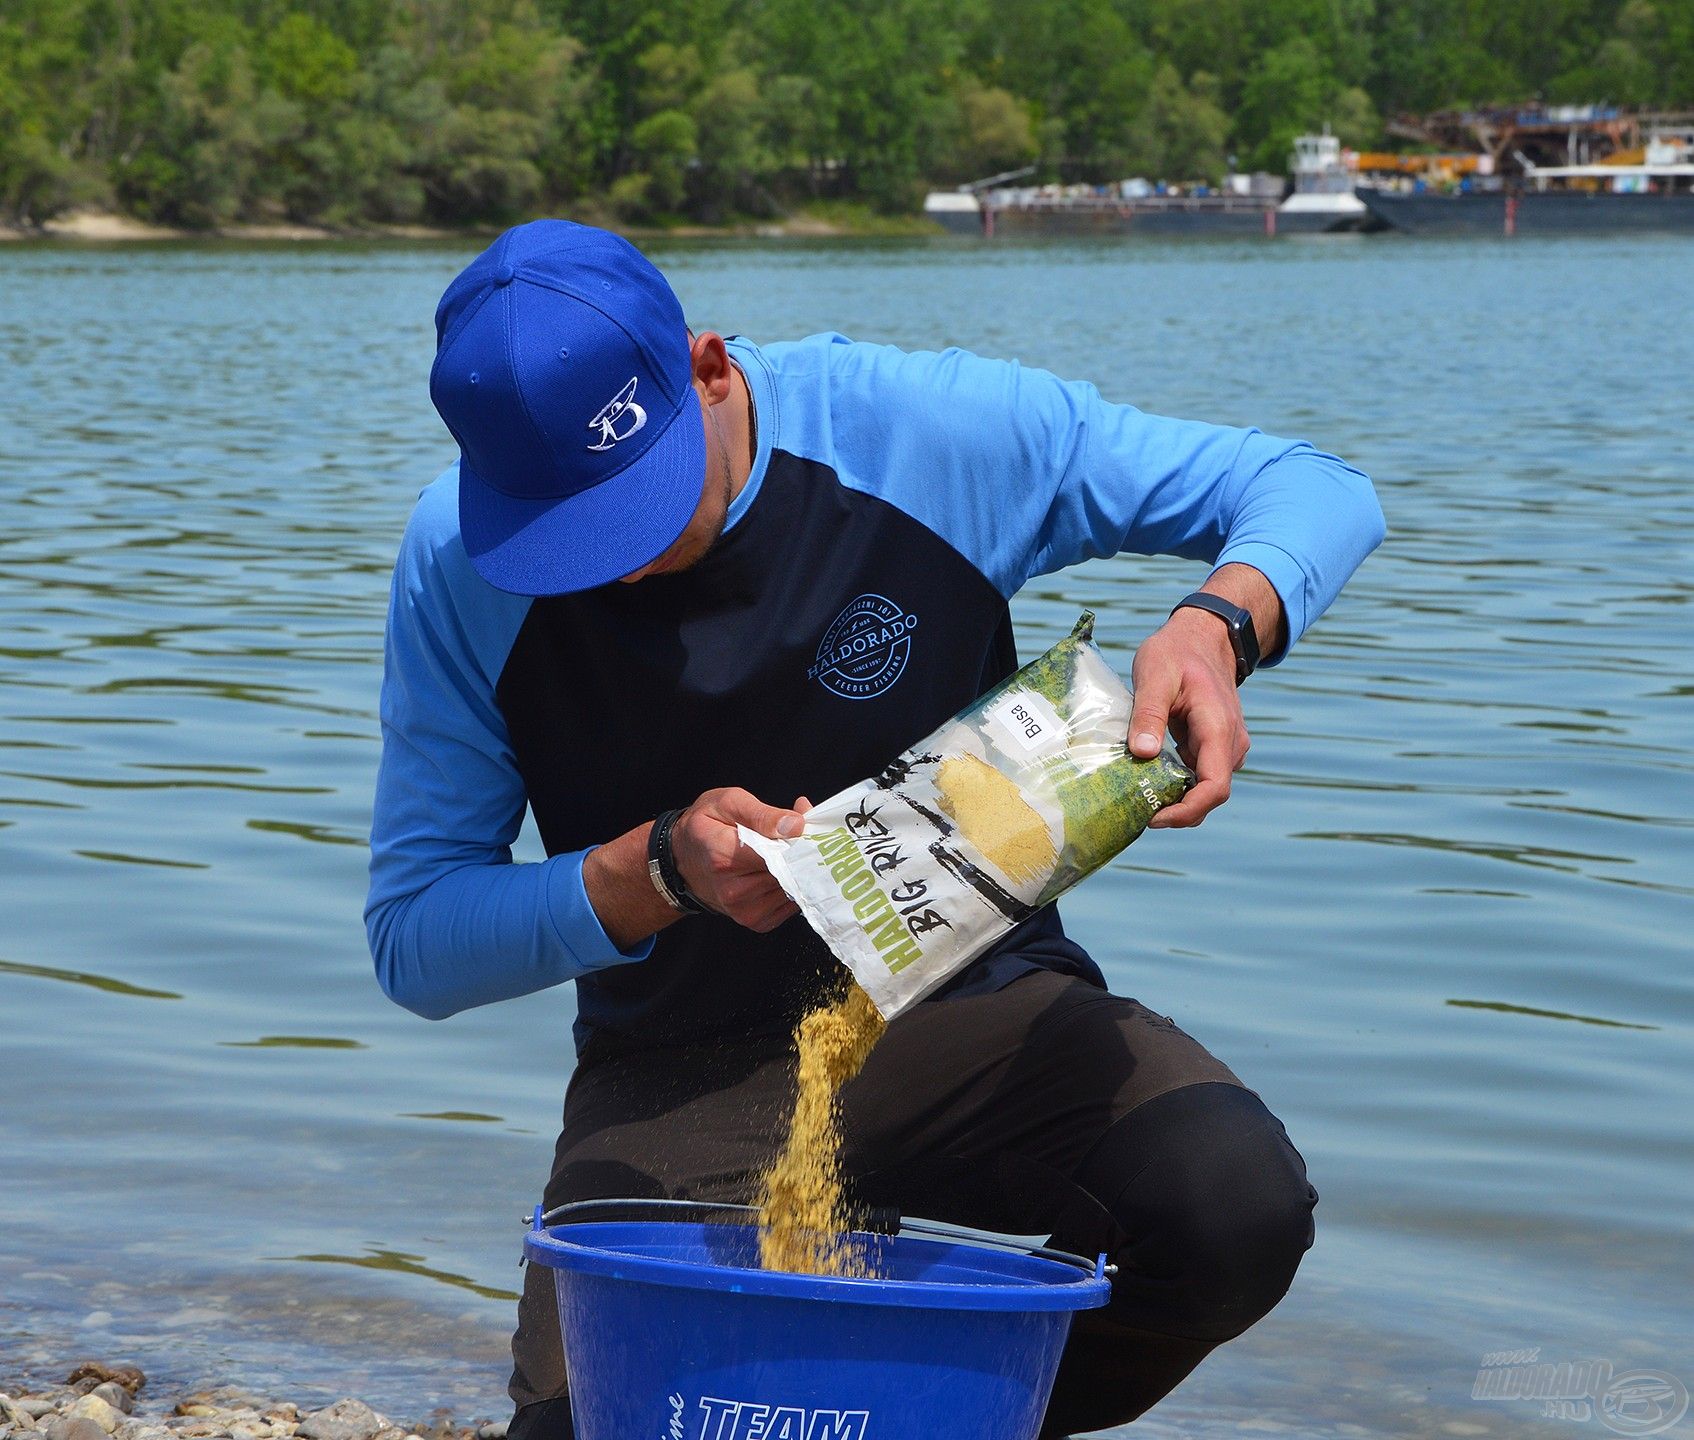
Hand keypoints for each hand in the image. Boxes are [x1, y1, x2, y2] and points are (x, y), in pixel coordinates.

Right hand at [672, 787, 812, 931]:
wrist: (682, 860)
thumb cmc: (705, 826)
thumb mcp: (727, 803)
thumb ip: (762, 814)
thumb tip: (796, 825)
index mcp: (723, 858)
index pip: (778, 854)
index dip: (798, 839)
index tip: (804, 826)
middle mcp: (733, 891)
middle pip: (788, 872)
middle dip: (800, 852)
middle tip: (798, 834)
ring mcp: (745, 910)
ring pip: (794, 888)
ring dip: (797, 869)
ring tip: (783, 851)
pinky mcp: (756, 921)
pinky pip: (791, 904)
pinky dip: (792, 886)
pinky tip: (779, 871)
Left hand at [1128, 609, 1249, 827]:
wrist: (1204, 637)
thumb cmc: (1177, 652)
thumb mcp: (1156, 675)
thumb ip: (1149, 713)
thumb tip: (1142, 753)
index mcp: (1218, 729)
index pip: (1215, 787)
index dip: (1187, 810)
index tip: (1154, 817)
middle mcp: (1230, 744)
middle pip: (1210, 795)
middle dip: (1177, 812)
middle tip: (1137, 812)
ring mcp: (1225, 747)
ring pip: (1204, 789)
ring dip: (1176, 800)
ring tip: (1138, 799)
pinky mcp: (1213, 747)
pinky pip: (1198, 776)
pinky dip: (1176, 786)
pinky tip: (1147, 782)